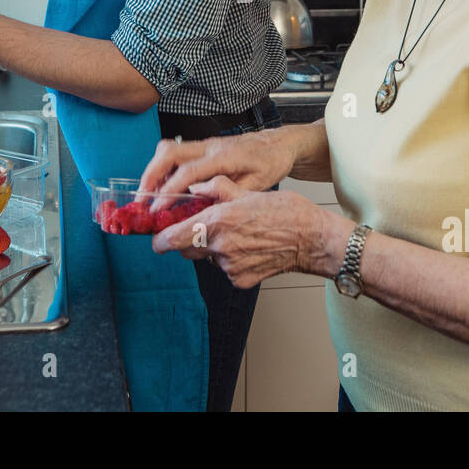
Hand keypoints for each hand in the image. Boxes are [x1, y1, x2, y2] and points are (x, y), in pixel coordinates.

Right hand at [139, 128, 295, 207]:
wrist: (278, 143)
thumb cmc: (270, 163)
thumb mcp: (258, 185)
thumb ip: (230, 196)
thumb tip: (206, 211)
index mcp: (224, 157)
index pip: (188, 173)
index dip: (169, 191)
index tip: (157, 208)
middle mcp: (210, 146)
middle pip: (169, 153)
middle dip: (150, 175)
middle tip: (141, 199)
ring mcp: (204, 144)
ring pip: (168, 149)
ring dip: (153, 170)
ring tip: (147, 194)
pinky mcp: (202, 146)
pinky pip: (175, 152)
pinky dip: (163, 167)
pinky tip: (163, 185)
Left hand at [151, 177, 333, 288]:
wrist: (312, 239)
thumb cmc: (286, 212)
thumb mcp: (248, 191)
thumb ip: (216, 188)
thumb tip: (195, 189)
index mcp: (218, 221)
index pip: (173, 237)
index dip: (160, 238)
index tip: (156, 237)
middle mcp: (220, 247)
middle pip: (186, 249)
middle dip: (189, 239)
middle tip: (205, 227)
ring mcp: (230, 267)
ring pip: (208, 258)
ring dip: (213, 249)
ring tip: (238, 235)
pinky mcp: (240, 280)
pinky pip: (225, 270)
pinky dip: (230, 261)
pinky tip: (249, 248)